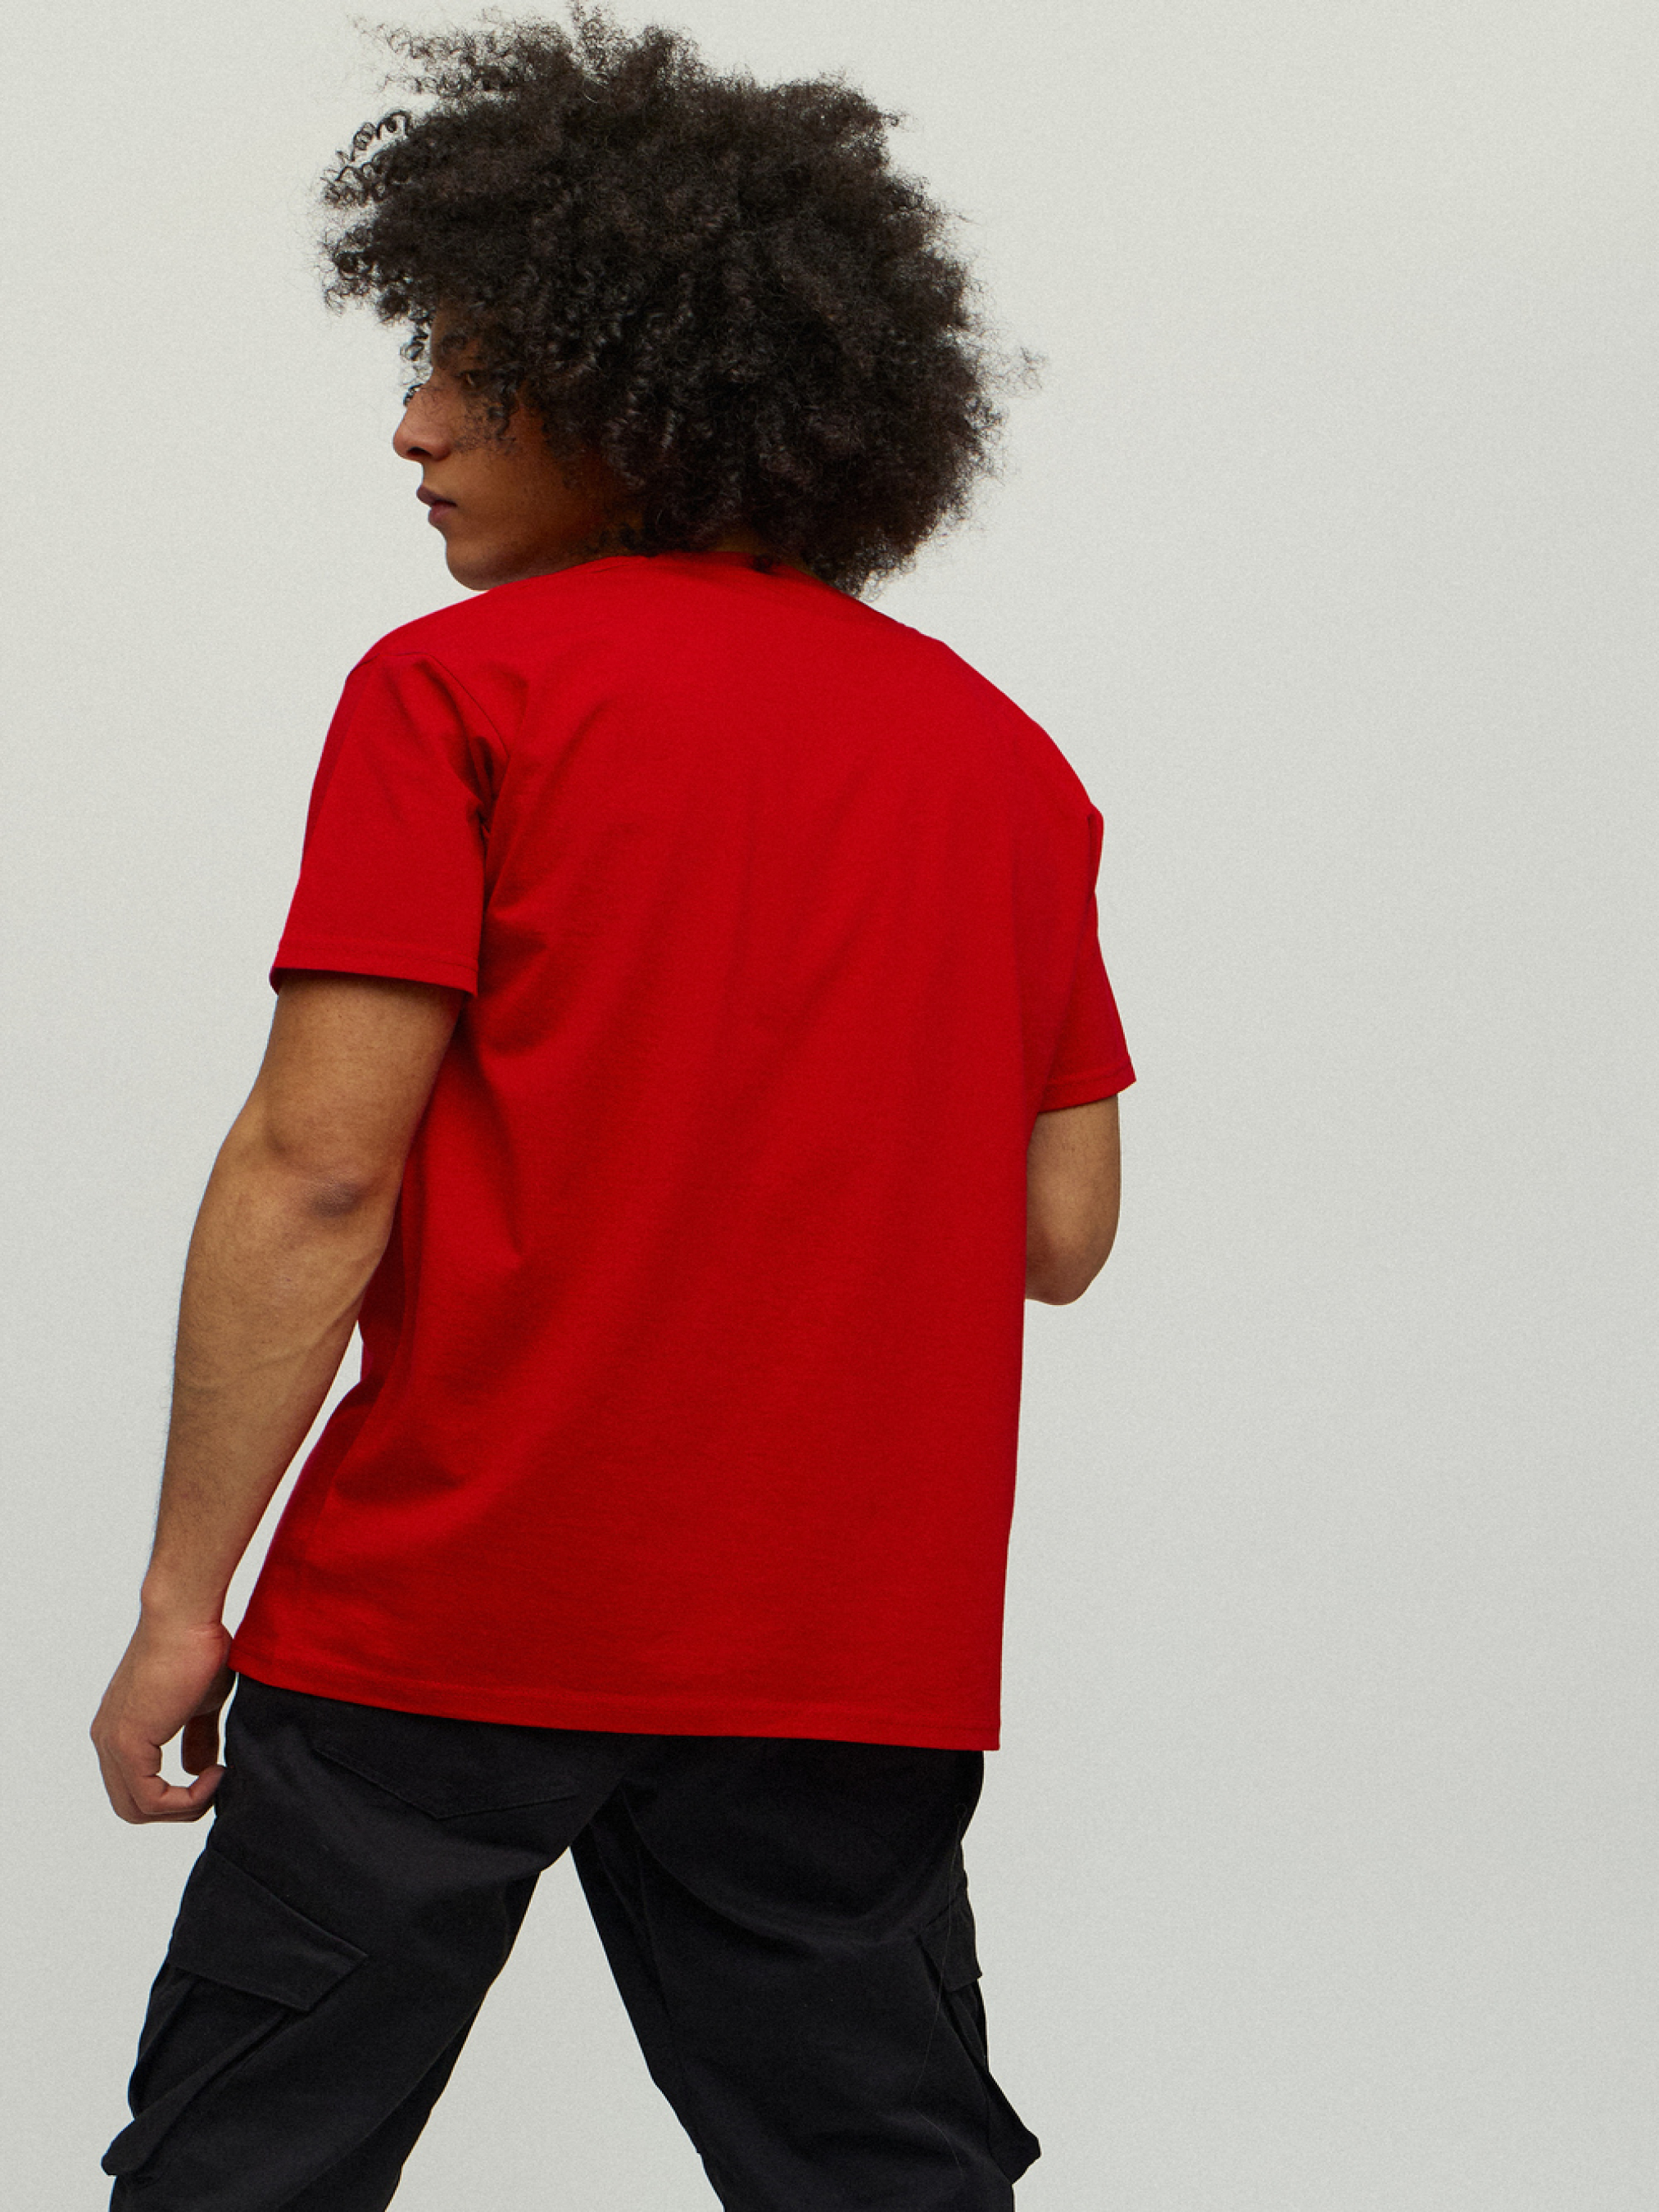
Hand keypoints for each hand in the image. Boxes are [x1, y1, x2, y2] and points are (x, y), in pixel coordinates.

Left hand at [91, 1614, 235, 1822]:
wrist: (187, 1619)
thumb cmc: (197, 1647)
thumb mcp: (201, 1704)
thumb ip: (196, 1739)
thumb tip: (198, 1770)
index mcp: (119, 1731)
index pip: (136, 1789)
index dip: (176, 1797)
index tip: (216, 1776)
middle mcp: (107, 1740)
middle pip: (132, 1808)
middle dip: (178, 1810)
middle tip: (216, 1789)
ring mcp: (113, 1743)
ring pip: (137, 1809)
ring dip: (185, 1807)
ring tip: (219, 1780)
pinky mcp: (128, 1743)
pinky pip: (151, 1798)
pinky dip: (187, 1798)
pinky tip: (215, 1773)